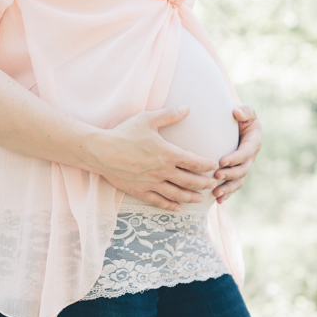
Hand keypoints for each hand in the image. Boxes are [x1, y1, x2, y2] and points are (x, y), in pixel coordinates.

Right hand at [98, 106, 219, 211]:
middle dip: (204, 183)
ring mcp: (151, 183)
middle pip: (189, 180)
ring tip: (200, 199)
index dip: (207, 165)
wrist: (101, 151)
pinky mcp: (140, 191)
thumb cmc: (124, 133)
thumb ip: (169, 115)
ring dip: (191, 197)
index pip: (194, 162)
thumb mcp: (147, 119)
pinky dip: (170, 206)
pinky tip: (178, 209)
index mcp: (167, 154)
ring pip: (177, 194)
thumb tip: (187, 107)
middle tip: (214, 185)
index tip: (215, 165)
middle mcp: (162, 171)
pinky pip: (159, 202)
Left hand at [213, 105, 261, 203]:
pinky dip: (227, 194)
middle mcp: (250, 157)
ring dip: (228, 189)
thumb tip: (237, 113)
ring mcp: (244, 166)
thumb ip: (245, 110)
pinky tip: (217, 201)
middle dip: (230, 175)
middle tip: (216, 176)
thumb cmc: (240, 115)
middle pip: (243, 169)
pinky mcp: (236, 173)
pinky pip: (233, 186)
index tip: (222, 161)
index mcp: (254, 142)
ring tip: (216, 194)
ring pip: (239, 181)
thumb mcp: (246, 110)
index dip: (235, 158)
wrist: (236, 124)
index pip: (246, 152)